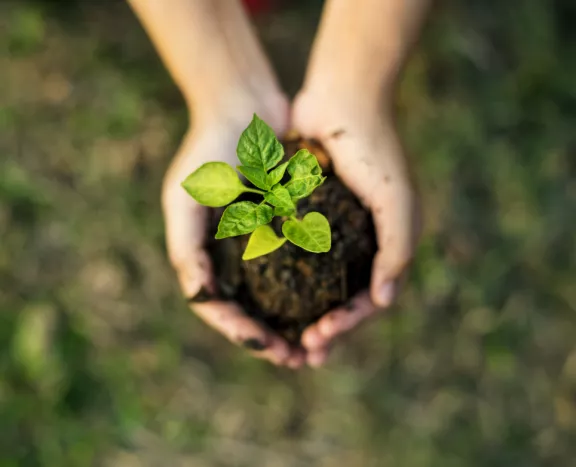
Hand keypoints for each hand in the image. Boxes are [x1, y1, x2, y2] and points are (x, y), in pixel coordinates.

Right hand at [161, 96, 304, 367]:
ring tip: (319, 342)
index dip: (243, 334)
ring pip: (279, 294)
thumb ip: (186, 248)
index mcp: (206, 254)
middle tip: (300, 359)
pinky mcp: (288, 224)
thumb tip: (199, 296)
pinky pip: (302, 263)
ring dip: (296, 322)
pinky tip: (332, 303)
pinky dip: (313, 287)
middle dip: (273, 339)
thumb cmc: (209, 150)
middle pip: (252, 309)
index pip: (220, 308)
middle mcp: (233, 253)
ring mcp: (261, 240)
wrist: (243, 105)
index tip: (271, 348)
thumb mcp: (186, 198)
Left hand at [292, 90, 420, 366]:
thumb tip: (384, 301)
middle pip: (342, 299)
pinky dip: (286, 279)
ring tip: (283, 338)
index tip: (318, 341)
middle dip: (325, 330)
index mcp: (385, 245)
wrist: (344, 97)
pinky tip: (267, 297)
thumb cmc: (375, 149)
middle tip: (301, 355)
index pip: (368, 300)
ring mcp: (335, 230)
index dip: (346, 325)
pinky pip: (297, 255)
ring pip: (317, 284)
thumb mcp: (396, 202)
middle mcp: (361, 242)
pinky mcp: (308, 215)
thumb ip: (398, 251)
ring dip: (303, 313)